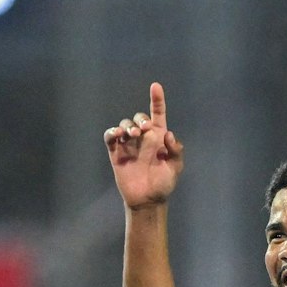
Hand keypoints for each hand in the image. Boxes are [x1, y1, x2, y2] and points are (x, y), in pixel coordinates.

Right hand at [105, 82, 184, 209]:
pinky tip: (117, 134)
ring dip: (128, 125)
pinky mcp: (116, 152)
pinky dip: (112, 132)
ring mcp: (129, 144)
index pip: (158, 113)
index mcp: (159, 137)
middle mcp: (143, 138)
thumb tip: (168, 134)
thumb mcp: (176, 167)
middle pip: (139, 118)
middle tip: (144, 130)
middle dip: (141, 119)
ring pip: (125, 124)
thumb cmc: (163, 183)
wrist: (148, 200)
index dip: (157, 99)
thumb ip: (175, 150)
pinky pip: (110, 137)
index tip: (155, 86)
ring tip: (133, 134)